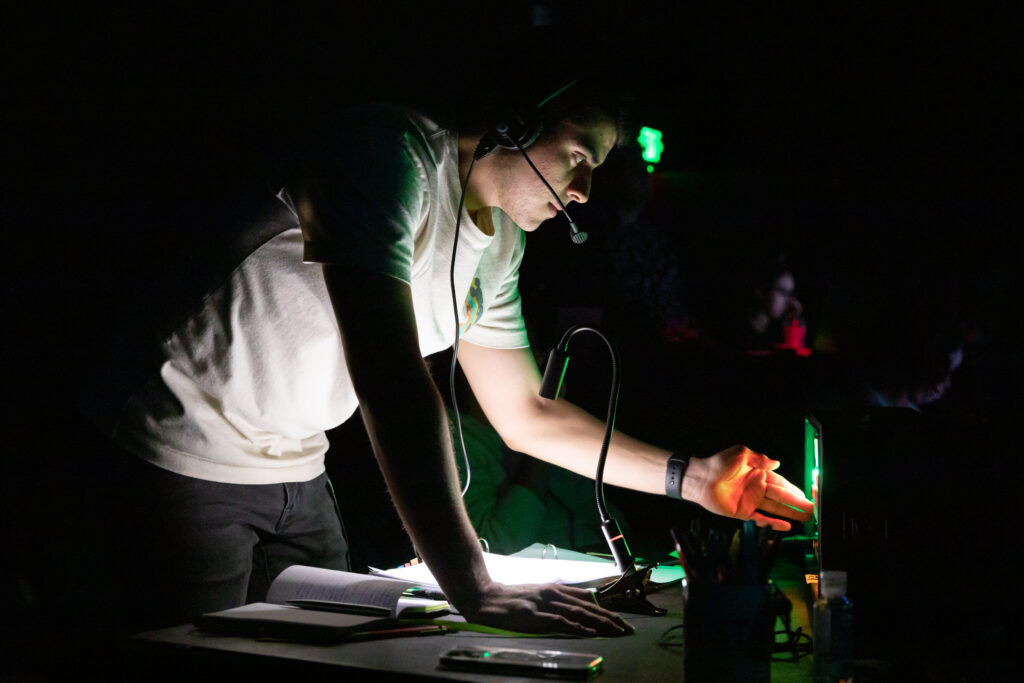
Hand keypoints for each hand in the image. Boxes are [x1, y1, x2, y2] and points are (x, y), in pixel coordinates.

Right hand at [462, 582, 633, 636]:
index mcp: (555, 589)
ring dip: (600, 623)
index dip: (606, 611)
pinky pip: (560, 621)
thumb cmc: (512, 599)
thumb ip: (559, 598)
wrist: (486, 598)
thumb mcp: (538, 594)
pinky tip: (590, 632)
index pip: (587, 600)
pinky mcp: (535, 615)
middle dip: (610, 618)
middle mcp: (553, 593)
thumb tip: (584, 601)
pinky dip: (577, 627)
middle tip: (628, 629)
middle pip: (588, 607)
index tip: (622, 621)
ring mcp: (544, 604)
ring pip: (578, 613)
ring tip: (616, 631)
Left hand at [683, 445, 812, 530]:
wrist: (700, 478)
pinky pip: (761, 518)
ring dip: (790, 513)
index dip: (794, 489)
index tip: (807, 495)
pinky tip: (786, 526)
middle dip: (797, 503)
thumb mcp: (741, 454)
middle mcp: (757, 488)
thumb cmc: (718, 463)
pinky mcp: (743, 512)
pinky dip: (773, 523)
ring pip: (775, 508)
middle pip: (782, 497)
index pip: (781, 483)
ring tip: (806, 518)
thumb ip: (760, 459)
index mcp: (758, 474)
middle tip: (812, 510)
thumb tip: (777, 463)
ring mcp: (751, 501)